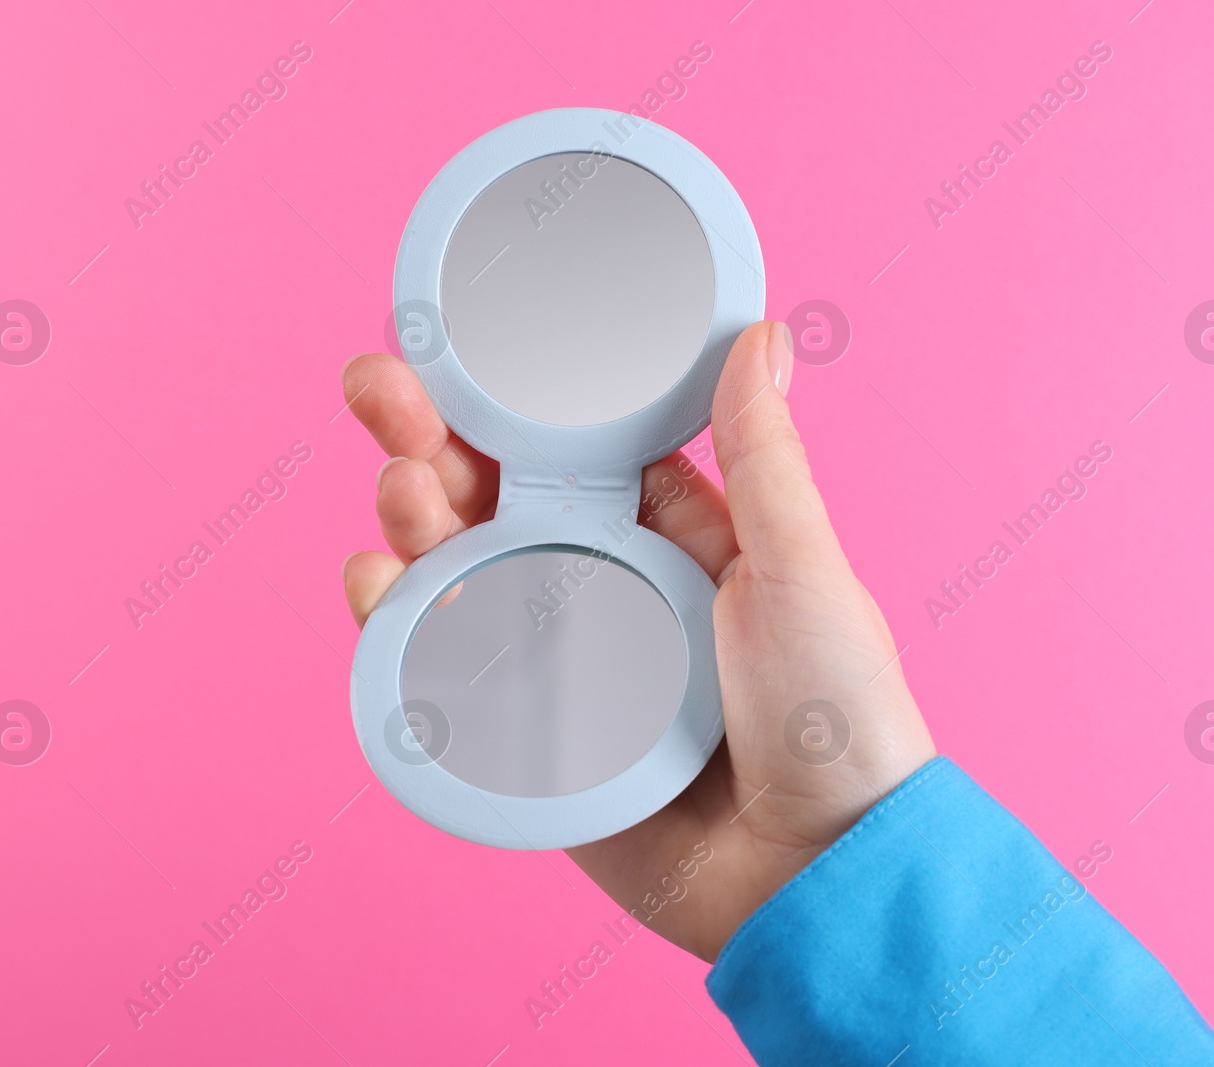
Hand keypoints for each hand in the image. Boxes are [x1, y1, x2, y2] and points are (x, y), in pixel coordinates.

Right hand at [340, 320, 935, 961]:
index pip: (569, 448)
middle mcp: (605, 586)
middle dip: (429, 439)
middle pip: (493, 498)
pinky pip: (442, 668)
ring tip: (405, 490)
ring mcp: (557, 660)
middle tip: (382, 391)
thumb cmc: (836, 717)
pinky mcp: (523, 735)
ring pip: (456, 571)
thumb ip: (763, 456)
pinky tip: (377, 582)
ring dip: (412, 518)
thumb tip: (762, 335)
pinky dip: (397, 620)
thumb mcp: (803, 568)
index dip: (509, 399)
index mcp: (672, 534)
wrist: (815, 872)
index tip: (453, 352)